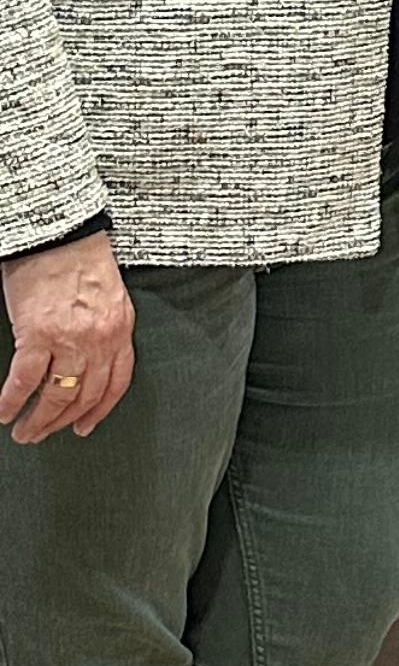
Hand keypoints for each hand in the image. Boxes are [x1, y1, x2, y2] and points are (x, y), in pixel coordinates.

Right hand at [2, 229, 134, 444]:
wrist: (59, 232)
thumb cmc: (80, 258)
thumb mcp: (109, 296)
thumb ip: (105, 329)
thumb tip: (90, 360)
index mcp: (120, 329)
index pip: (116, 383)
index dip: (99, 410)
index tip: (85, 426)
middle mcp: (100, 340)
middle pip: (85, 394)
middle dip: (63, 421)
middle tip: (43, 433)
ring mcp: (70, 340)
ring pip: (57, 395)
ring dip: (38, 420)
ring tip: (24, 432)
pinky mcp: (38, 335)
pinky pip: (25, 380)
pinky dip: (12, 400)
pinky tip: (5, 411)